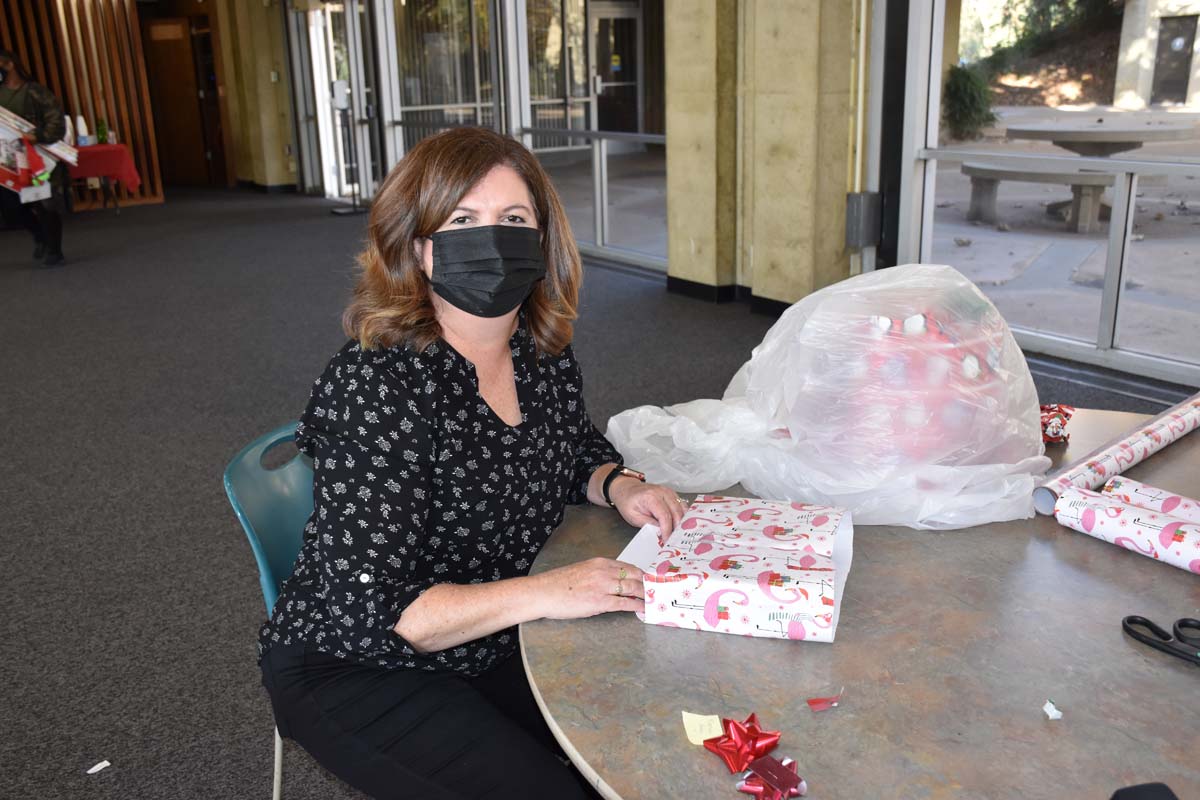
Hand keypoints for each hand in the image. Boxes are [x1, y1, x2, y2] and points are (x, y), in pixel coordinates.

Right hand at [530, 557, 644, 618]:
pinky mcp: (600, 602)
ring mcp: (603, 586)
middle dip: (649, 585)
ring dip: (646, 595)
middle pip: (635, 576)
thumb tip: (614, 582)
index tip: (651, 580)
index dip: (643, 575)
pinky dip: (637, 606)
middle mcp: (604, 571)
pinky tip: (644, 610)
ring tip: (655, 601)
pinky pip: (625, 603)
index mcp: (600, 562)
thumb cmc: (559, 584)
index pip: (629, 567)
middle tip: (659, 591)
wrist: (543, 592)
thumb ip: (599, 574)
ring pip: (633, 589)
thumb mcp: (582, 571)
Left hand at [609, 478, 686, 540]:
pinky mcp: (672, 494)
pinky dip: (683, 516)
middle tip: (674, 540)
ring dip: (682, 522)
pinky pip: (682, 506)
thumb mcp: (633, 517)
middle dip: (677, 528)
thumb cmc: (628, 501)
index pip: (665, 516)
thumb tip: (661, 532)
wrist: (626, 489)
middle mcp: (662, 492)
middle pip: (677, 513)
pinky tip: (680, 525)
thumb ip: (648, 524)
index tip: (667, 540)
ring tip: (678, 535)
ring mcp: (669, 492)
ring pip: (682, 509)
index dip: (667, 530)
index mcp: (651, 497)